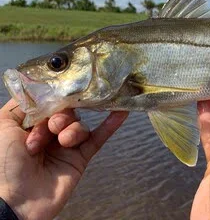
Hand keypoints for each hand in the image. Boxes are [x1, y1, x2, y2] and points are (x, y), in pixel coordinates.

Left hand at [0, 99, 127, 219]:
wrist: (16, 200)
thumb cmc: (4, 164)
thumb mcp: (2, 125)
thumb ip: (21, 104)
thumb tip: (37, 86)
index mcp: (30, 125)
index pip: (49, 104)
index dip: (52, 102)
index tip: (58, 97)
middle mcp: (49, 134)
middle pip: (66, 113)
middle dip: (62, 116)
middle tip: (54, 127)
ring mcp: (65, 146)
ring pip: (80, 125)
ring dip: (73, 130)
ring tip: (63, 142)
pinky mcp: (80, 158)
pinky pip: (98, 138)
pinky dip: (110, 125)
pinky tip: (120, 113)